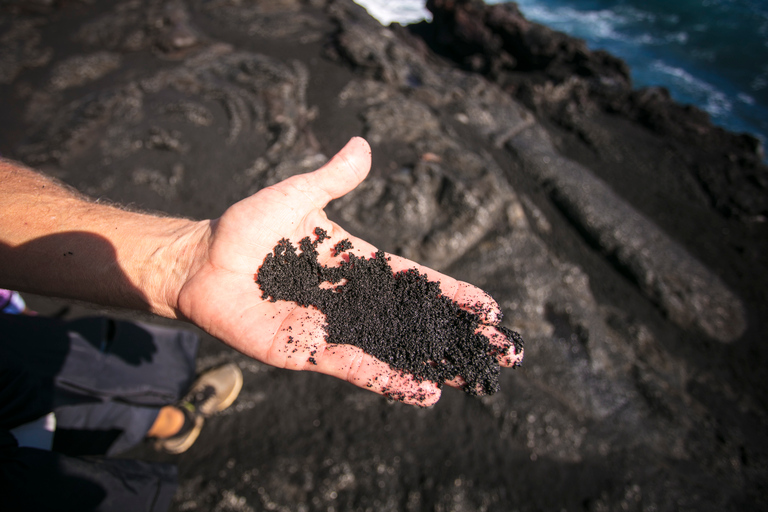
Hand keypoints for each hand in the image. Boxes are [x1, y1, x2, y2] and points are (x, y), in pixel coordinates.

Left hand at [177, 137, 521, 405]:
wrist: (204, 262)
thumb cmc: (248, 228)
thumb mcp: (297, 196)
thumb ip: (332, 179)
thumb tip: (362, 146)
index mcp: (358, 264)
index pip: (417, 280)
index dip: (453, 295)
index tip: (490, 309)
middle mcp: (354, 301)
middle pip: (417, 321)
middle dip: (459, 336)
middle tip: (505, 353)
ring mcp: (334, 328)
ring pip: (394, 350)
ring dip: (435, 363)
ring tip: (473, 378)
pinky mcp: (309, 349)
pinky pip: (356, 366)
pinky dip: (390, 378)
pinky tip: (424, 392)